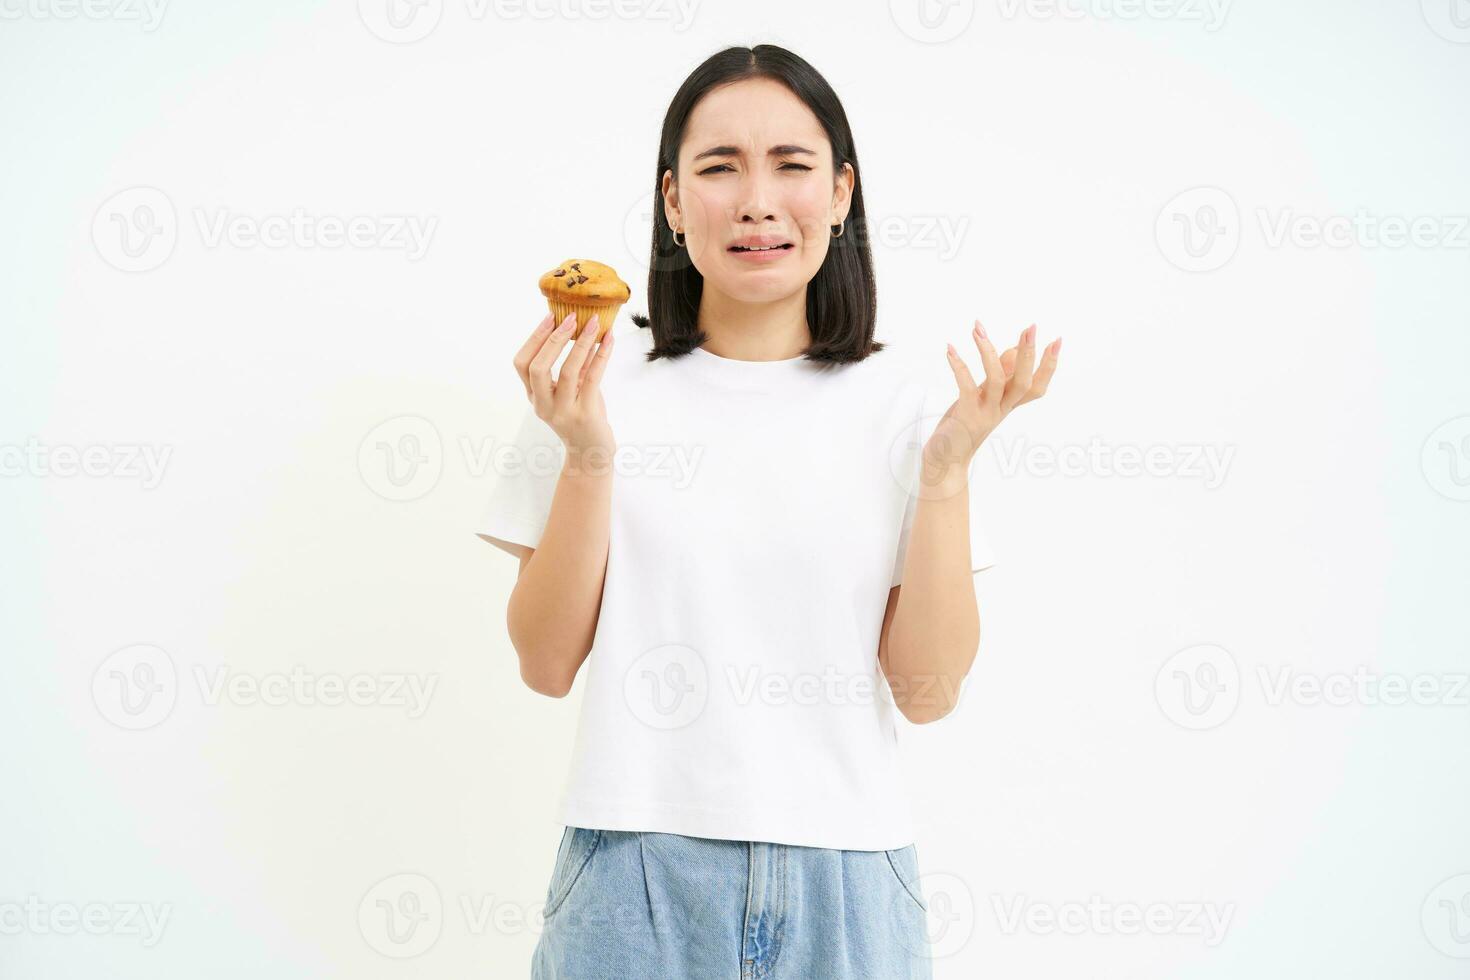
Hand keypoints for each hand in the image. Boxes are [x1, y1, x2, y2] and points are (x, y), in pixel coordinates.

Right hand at [512, 311, 615, 458]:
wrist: (591, 453)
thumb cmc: (580, 418)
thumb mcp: (572, 390)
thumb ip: (575, 364)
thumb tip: (583, 328)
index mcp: (535, 396)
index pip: (522, 364)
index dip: (534, 338)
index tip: (550, 317)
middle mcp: (544, 405)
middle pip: (537, 368)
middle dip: (553, 339)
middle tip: (570, 318)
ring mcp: (563, 411)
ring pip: (568, 372)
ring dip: (582, 343)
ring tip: (594, 323)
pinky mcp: (585, 415)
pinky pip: (593, 379)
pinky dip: (601, 355)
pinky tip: (609, 340)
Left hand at [928, 320, 1059, 471]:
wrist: (945, 460)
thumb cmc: (964, 425)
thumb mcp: (985, 398)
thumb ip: (1001, 376)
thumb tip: (1014, 349)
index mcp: (1008, 405)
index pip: (1037, 386)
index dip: (1049, 366)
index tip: (1057, 341)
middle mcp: (1002, 409)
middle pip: (1024, 382)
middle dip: (1028, 354)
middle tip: (1031, 328)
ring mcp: (985, 413)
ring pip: (996, 379)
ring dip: (988, 351)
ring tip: (978, 329)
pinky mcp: (966, 415)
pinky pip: (966, 386)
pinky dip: (959, 366)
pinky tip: (950, 349)